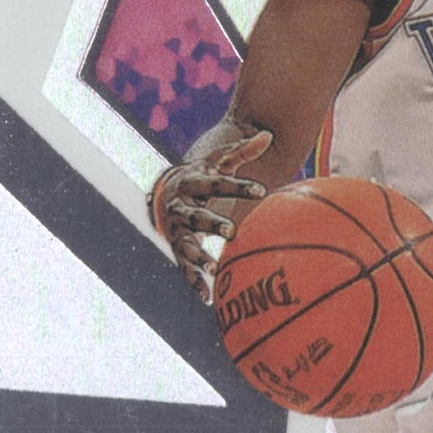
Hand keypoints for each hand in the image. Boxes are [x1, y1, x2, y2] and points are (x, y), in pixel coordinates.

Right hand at [151, 130, 272, 296]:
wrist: (165, 192)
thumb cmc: (201, 175)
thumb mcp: (218, 160)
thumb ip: (242, 150)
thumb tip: (268, 134)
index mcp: (193, 182)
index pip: (218, 183)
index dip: (239, 186)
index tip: (262, 191)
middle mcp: (181, 206)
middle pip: (197, 215)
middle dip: (213, 223)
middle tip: (232, 231)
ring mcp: (177, 229)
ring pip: (186, 244)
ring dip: (199, 257)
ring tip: (214, 269)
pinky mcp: (177, 248)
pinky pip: (184, 268)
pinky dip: (194, 283)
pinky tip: (207, 299)